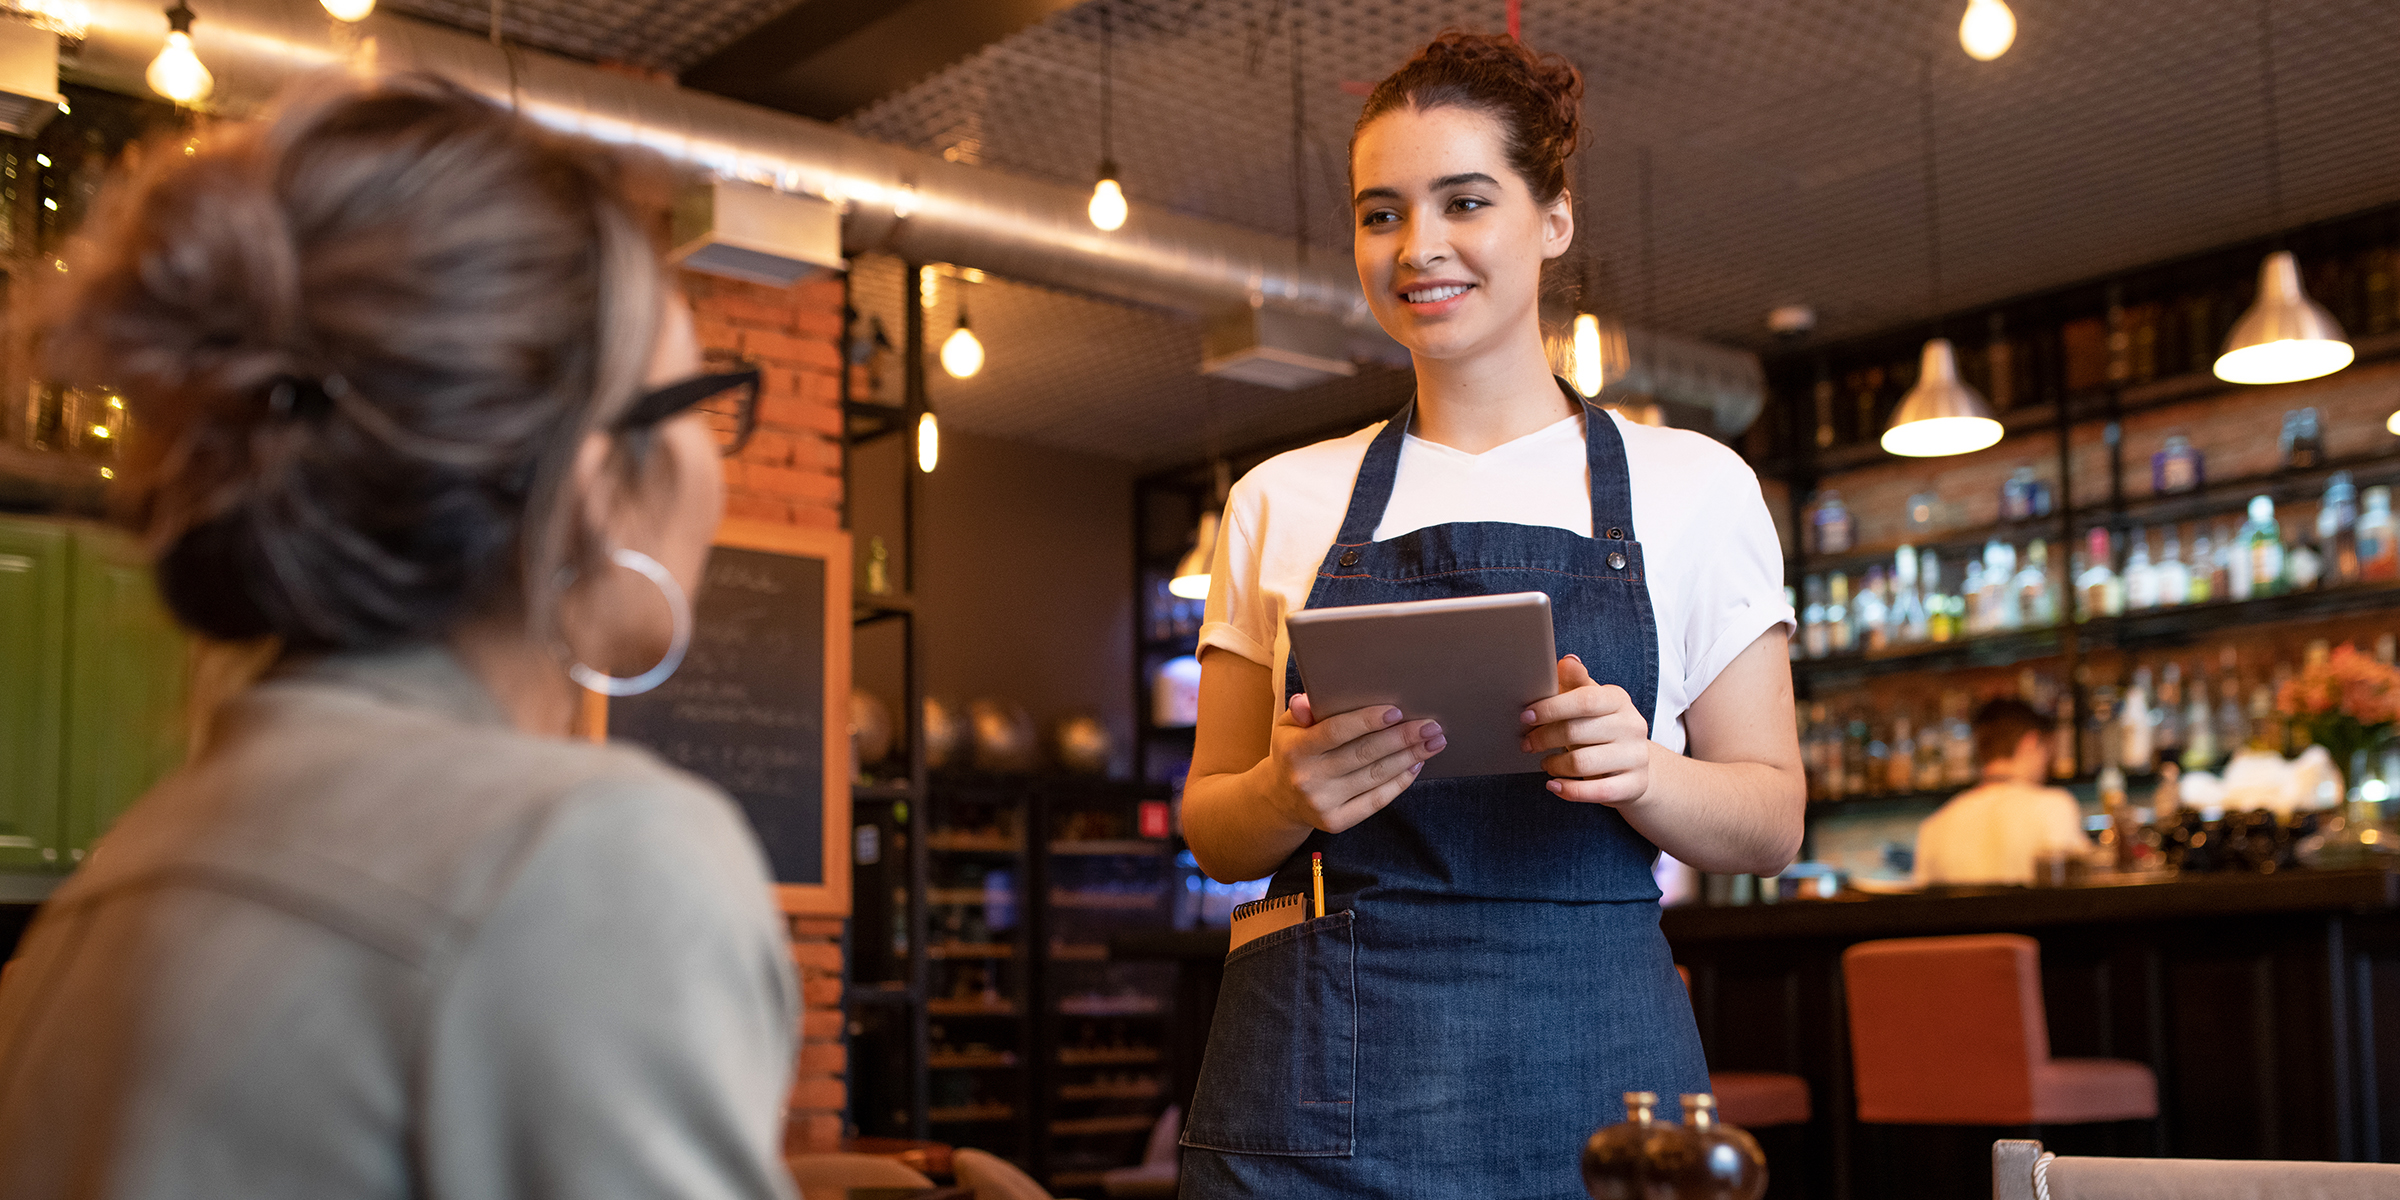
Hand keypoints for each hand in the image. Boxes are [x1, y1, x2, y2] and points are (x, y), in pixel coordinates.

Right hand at [1259, 694, 1443, 833]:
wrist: (1280, 799)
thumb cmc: (1293, 752)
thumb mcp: (1288, 727)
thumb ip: (1301, 711)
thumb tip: (1309, 701)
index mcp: (1296, 750)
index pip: (1335, 732)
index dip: (1366, 722)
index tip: (1397, 712)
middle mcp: (1308, 778)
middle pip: (1363, 754)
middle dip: (1402, 739)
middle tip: (1431, 726)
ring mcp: (1323, 803)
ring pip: (1375, 776)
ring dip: (1409, 758)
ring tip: (1433, 742)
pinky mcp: (1336, 821)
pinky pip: (1376, 800)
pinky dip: (1399, 782)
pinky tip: (1415, 765)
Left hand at [1521, 654, 1652, 804]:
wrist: (1634, 764)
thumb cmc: (1601, 728)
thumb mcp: (1589, 702)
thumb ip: (1575, 683)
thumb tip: (1566, 661)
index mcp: (1618, 699)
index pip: (1584, 700)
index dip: (1551, 708)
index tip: (1526, 716)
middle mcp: (1632, 725)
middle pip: (1576, 732)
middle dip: (1543, 738)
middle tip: (1527, 743)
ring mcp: (1636, 757)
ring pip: (1582, 764)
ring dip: (1554, 765)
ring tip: (1545, 762)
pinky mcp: (1635, 785)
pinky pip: (1597, 792)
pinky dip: (1569, 791)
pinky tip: (1554, 785)